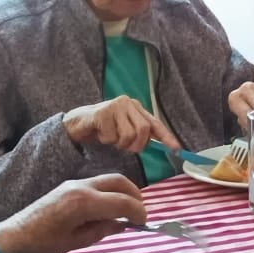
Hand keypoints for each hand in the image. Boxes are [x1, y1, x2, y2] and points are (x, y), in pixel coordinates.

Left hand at [0, 175, 145, 252]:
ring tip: (128, 212)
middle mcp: (81, 186)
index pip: (121, 201)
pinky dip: (110, 192)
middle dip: (135, 195)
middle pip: (119, 181)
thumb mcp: (76, 243)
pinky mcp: (69, 186)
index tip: (145, 223)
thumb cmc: (42, 245)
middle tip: (140, 213)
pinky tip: (110, 209)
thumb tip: (123, 224)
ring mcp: (74, 184)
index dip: (138, 211)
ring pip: (109, 179)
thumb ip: (102, 230)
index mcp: (83, 202)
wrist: (12, 238)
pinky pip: (97, 184)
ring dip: (123, 192)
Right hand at [64, 95, 179, 153]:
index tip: (176, 149)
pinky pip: (111, 137)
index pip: (156, 123)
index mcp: (136, 108)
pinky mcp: (101, 113)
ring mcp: (114, 106)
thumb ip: (140, 134)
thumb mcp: (124, 130)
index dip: (167, 137)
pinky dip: (105, 141)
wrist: (77, 123)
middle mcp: (128, 103)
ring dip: (118, 144)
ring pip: (128, 135)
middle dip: (135, 145)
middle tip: (124, 147)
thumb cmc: (103, 128)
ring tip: (110, 137)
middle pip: (143, 131)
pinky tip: (99, 133)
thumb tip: (161, 146)